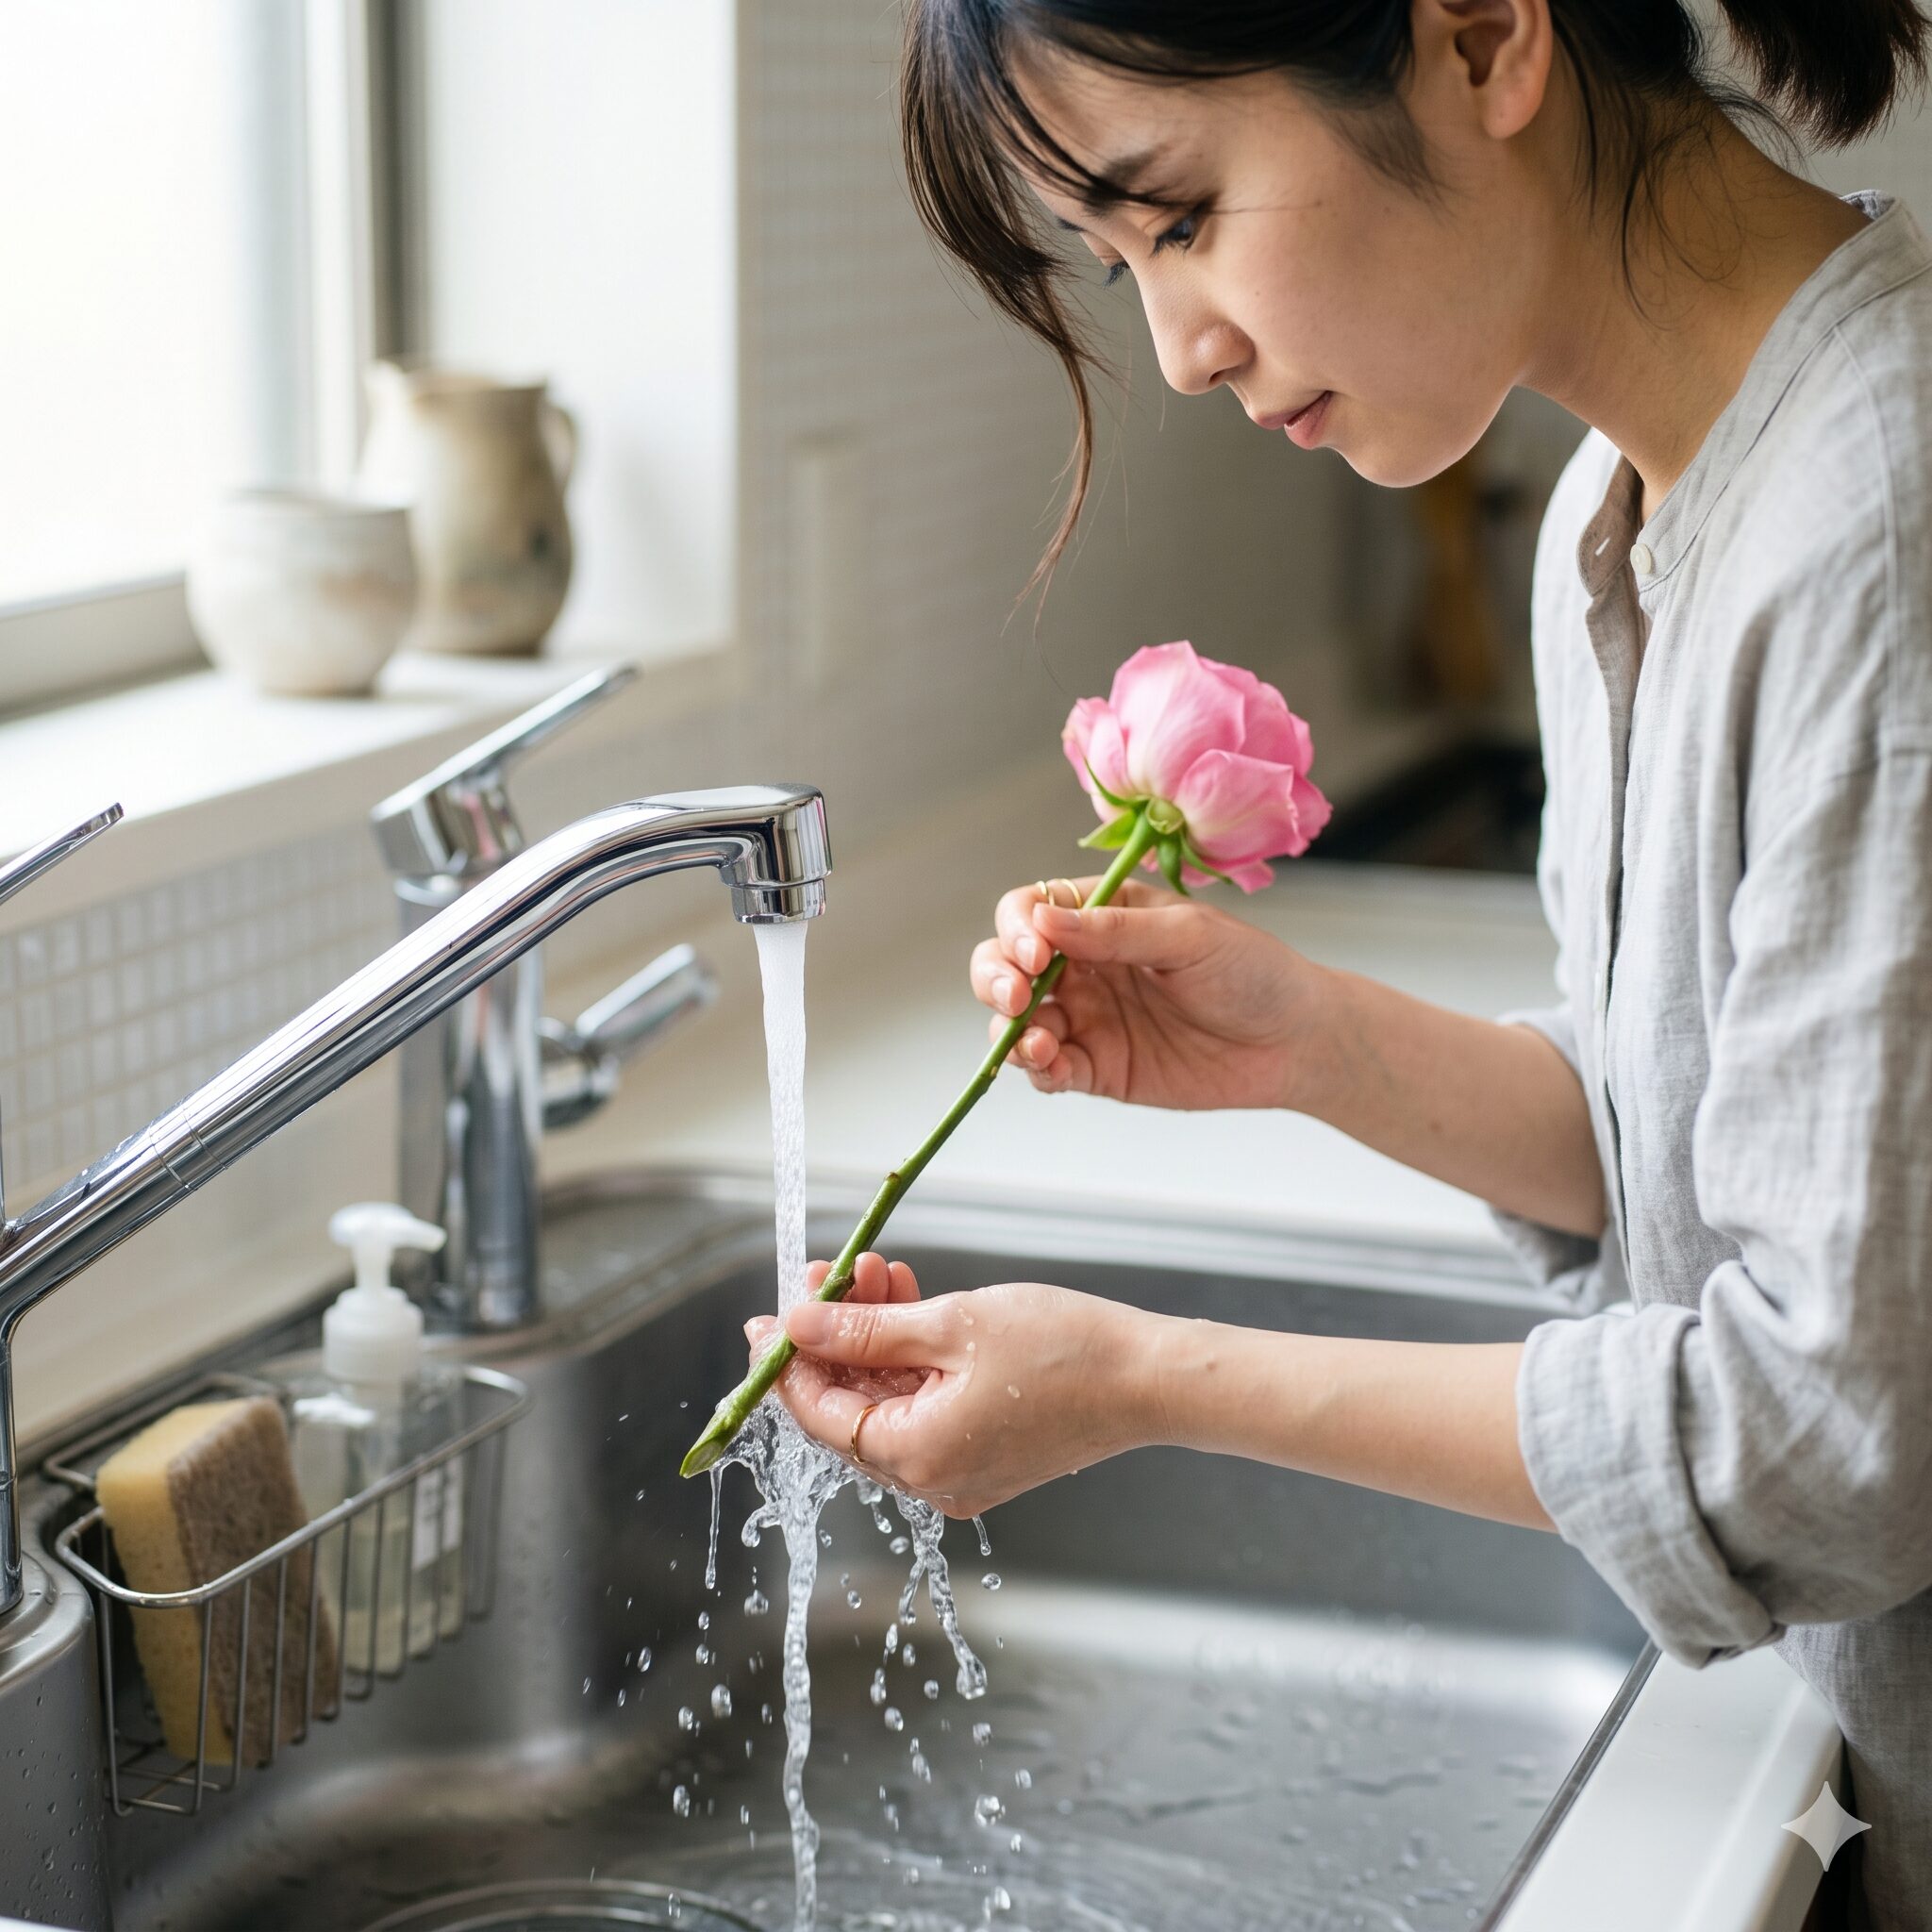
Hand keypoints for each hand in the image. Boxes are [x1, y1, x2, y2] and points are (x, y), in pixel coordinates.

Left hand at [748, 1253, 1153, 1516]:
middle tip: (826, 1275)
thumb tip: (800, 1324)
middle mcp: (932, 1478)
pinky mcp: (986, 1451)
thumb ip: (866, 1329)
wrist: (1149, 1378)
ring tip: (874, 1272)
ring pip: (889, 1401)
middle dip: (835, 1337)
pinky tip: (907, 1301)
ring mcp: (961, 1470)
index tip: (767, 1319)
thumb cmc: (1064, 1351)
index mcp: (917, 1458)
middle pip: (851, 1408)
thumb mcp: (951, 1324)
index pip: (821, 1415)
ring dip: (874, 1337)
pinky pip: (924, 1405)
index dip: (787, 1364)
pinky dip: (911, 1357)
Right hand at [970, 876, 1327, 1110]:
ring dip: (1011, 1030)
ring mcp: (1088, 1018)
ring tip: (1038, 1042)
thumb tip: (1044, 919)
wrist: (1296, 1041)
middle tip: (1019, 996)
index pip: (1031, 910)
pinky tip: (1053, 1066)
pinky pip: (1049, 1070)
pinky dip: (1037, 1070)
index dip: (1018, 928)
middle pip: (1005, 964)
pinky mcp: (1099, 1069)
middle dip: (996, 978)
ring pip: (1017, 1022)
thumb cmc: (1253, 972)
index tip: (1036, 950)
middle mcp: (1084, 965)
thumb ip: (1116, 931)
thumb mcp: (1190, 937)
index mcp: (1102, 915)